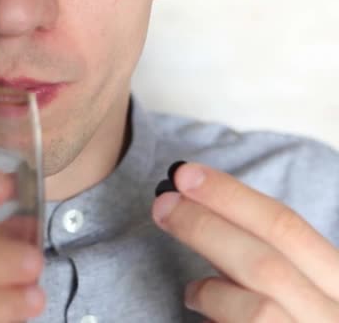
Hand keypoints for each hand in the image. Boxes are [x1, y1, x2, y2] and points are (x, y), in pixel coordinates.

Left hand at [152, 163, 338, 322]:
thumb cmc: (293, 318)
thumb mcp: (293, 292)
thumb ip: (259, 265)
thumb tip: (204, 215)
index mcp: (338, 285)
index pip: (288, 227)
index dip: (233, 196)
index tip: (186, 175)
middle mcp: (336, 314)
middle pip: (269, 257)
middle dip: (208, 223)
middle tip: (162, 205)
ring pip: (260, 305)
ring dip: (211, 286)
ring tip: (193, 290)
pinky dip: (216, 313)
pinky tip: (202, 310)